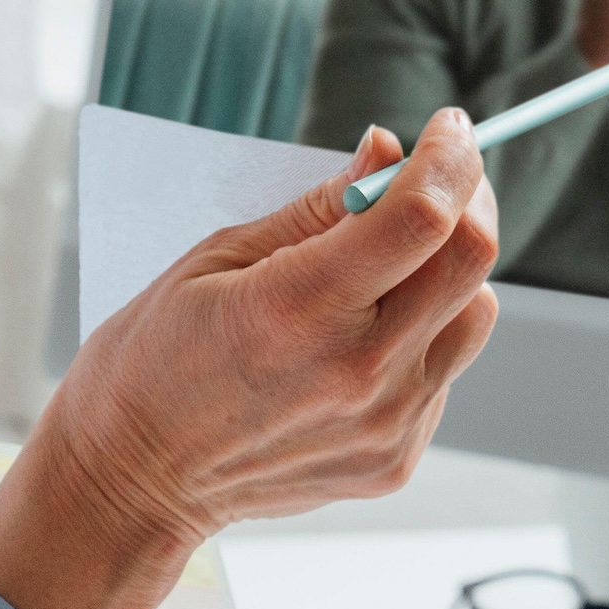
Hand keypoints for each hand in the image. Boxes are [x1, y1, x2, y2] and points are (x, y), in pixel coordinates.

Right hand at [0, 113, 501, 608]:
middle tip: (436, 174)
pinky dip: (422, 332)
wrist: (134, 482)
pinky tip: (360, 335)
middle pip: (471, 259)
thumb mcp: (215, 259)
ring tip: (388, 263)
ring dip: (448, 269)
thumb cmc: (154, 363)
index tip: (447, 126)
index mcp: (297, 310)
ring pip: (475, 315)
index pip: (421, 216)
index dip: (449, 156)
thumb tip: (387, 152)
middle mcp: (356, 373)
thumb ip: (316, 208)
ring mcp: (384, 424)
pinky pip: (444, 371)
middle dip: (466, 195)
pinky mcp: (395, 458)